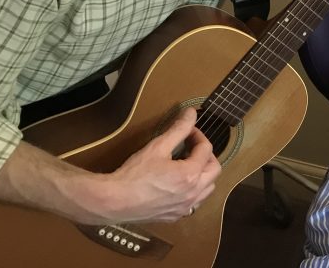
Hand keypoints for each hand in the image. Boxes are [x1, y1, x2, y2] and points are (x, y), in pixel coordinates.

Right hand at [104, 107, 221, 222]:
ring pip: (207, 189)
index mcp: (190, 174)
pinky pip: (195, 203)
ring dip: (203, 174)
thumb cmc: (134, 173)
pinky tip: (180, 185)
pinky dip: (194, 191)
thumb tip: (191, 112)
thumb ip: (178, 129)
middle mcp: (193, 193)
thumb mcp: (158, 146)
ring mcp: (185, 208)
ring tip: (188, 165)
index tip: (189, 131)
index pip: (206, 149)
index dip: (199, 136)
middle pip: (214, 170)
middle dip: (206, 155)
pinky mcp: (175, 217)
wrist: (114, 201)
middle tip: (192, 147)